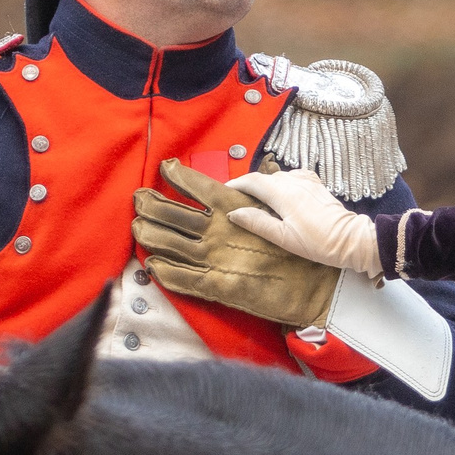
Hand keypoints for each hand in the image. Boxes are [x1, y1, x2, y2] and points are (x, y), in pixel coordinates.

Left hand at [132, 159, 339, 327]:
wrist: (316, 285)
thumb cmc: (302, 246)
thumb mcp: (283, 210)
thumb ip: (261, 194)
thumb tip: (257, 174)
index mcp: (234, 206)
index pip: (196, 185)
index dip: (176, 176)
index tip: (164, 168)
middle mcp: (218, 230)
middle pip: (172, 213)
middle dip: (150, 204)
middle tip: (138, 198)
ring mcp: (214, 258)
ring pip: (168, 243)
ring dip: (149, 233)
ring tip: (137, 226)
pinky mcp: (215, 286)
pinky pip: (180, 277)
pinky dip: (162, 270)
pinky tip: (151, 264)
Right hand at [220, 166, 381, 275]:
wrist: (350, 240)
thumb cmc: (318, 242)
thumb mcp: (283, 238)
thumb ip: (258, 223)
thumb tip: (235, 212)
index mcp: (283, 193)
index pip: (252, 181)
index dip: (235, 184)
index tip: (223, 192)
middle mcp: (294, 181)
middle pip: (264, 178)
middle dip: (248, 186)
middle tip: (237, 200)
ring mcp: (307, 181)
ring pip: (278, 177)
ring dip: (265, 185)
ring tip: (257, 200)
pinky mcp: (316, 185)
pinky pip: (293, 177)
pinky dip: (282, 183)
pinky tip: (282, 194)